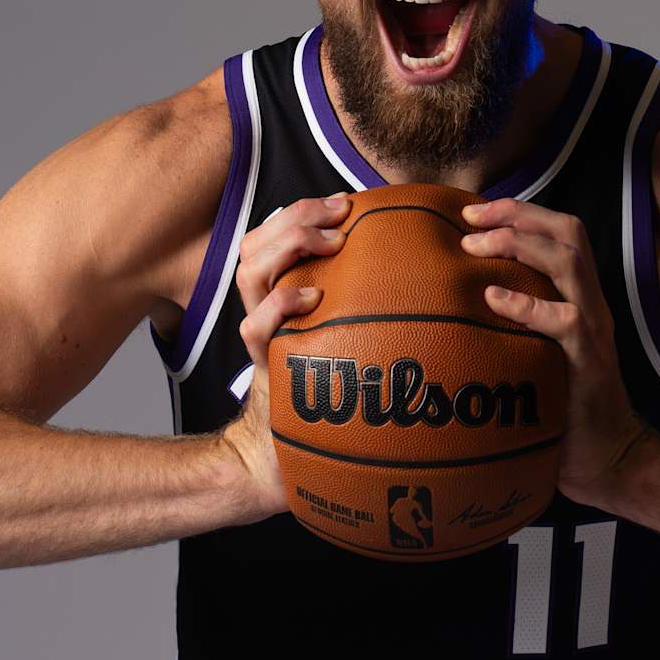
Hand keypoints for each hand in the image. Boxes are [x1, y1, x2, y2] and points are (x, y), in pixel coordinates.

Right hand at [219, 193, 353, 519]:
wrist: (289, 454)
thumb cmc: (332, 391)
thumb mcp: (350, 335)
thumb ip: (362, 302)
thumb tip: (412, 267)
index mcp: (279, 292)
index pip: (271, 234)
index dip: (300, 211)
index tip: (344, 205)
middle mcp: (263, 307)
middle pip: (255, 243)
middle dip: (296, 218)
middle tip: (340, 216)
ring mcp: (260, 333)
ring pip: (247, 272)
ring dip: (289, 245)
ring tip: (331, 244)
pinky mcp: (262, 363)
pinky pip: (255, 326)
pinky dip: (282, 302)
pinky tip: (314, 296)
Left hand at [459, 197, 654, 508]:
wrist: (610, 458)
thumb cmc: (564, 409)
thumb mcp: (539, 354)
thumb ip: (516, 326)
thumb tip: (458, 308)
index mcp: (581, 298)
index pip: (562, 232)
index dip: (521, 212)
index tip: (475, 211)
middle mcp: (592, 304)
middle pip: (569, 232)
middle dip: (518, 215)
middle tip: (470, 218)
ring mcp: (594, 329)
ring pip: (569, 263)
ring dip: (519, 244)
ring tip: (476, 246)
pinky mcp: (589, 361)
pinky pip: (564, 321)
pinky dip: (527, 303)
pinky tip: (493, 298)